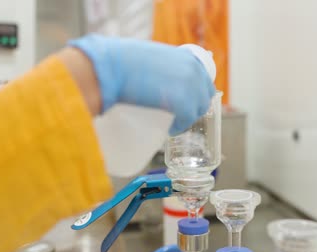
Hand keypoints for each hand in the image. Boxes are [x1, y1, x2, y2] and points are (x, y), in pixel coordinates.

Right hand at [69, 34, 214, 134]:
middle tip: (179, 115)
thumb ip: (163, 66)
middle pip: (204, 97)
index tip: (187, 102)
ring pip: (197, 110)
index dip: (197, 94)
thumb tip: (161, 78)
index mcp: (188, 58)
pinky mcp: (182, 102)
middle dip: (193, 108)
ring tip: (172, 123)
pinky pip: (186, 119)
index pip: (204, 81)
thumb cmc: (124, 60)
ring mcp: (190, 86)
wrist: (112, 66)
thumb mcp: (152, 57)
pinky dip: (179, 126)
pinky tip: (170, 129)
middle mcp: (194, 71)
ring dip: (186, 118)